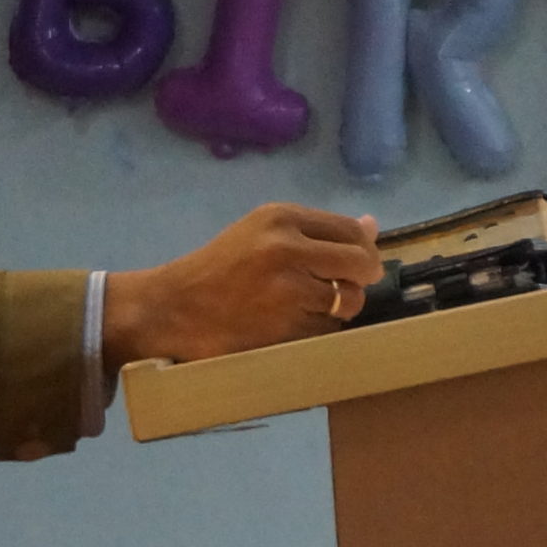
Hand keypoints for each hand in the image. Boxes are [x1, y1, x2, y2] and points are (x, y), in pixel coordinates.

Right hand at [101, 204, 381, 367]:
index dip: (364, 250)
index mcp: (280, 217)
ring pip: (349, 300)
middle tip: (346, 288)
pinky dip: (321, 329)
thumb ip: (316, 231)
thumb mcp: (261, 233)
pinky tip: (296, 323)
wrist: (173, 308)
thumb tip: (373, 225)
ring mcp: (288, 290)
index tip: (357, 264)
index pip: (351, 231)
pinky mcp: (286, 326)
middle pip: (360, 264)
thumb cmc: (218, 267)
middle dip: (361, 279)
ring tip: (313, 307)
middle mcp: (287, 247)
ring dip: (341, 308)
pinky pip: (328, 328)